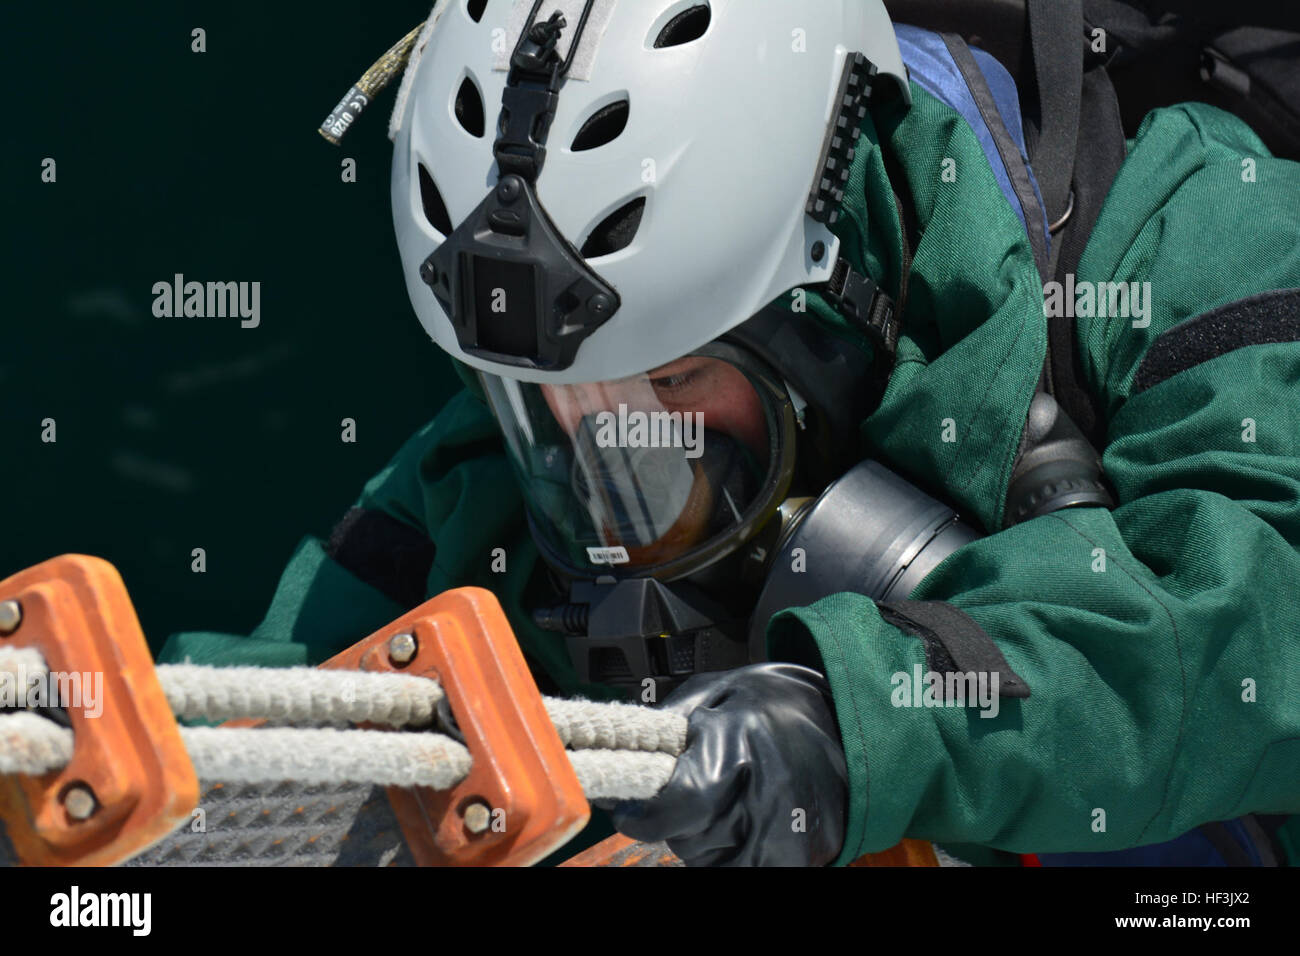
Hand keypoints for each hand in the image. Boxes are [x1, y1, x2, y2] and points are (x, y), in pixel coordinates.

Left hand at [608, 662, 847, 865]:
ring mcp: (793, 826)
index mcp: (736, 747)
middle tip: (691, 799)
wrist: (842, 712)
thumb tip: (625, 756)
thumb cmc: (771, 700)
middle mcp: (766, 791)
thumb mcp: (711, 692)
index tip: (631, 816)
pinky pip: (756, 870)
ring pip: (720, 865)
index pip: (680, 807)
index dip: (646, 818)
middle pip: (694, 842)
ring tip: (723, 809)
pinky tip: (744, 830)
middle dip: (680, 826)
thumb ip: (668, 726)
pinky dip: (740, 857)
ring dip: (709, 847)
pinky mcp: (813, 850)